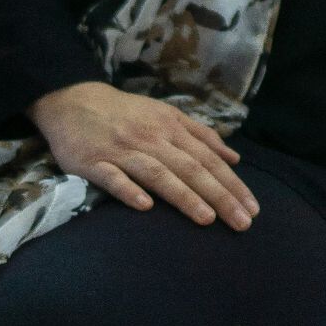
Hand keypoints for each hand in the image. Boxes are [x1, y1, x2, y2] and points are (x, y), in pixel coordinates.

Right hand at [28, 81, 258, 230]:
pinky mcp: (94, 162)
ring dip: (184, 196)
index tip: (252, 209)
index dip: (231, 183)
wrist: (74, 101)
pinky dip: (129, 191)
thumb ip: (201, 136)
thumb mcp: (167, 115)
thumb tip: (234, 158)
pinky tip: (145, 208)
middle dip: (219, 196)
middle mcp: (151, 138)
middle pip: (191, 168)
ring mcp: (122, 150)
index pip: (208, 159)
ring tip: (207, 218)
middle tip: (242, 223)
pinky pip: (113, 178)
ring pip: (158, 173)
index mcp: (171, 128)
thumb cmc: (127, 113)